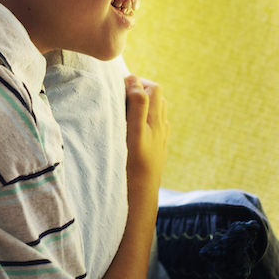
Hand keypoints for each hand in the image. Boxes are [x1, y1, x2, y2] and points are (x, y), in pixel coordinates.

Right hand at [124, 74, 168, 206]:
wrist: (141, 197)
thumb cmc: (133, 164)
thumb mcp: (134, 132)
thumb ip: (136, 105)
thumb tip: (134, 81)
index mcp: (155, 120)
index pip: (152, 89)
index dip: (136, 82)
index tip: (118, 86)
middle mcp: (161, 128)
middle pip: (157, 97)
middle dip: (141, 90)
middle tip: (121, 94)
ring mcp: (160, 140)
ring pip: (158, 112)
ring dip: (145, 104)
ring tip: (126, 107)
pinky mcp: (158, 151)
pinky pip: (157, 128)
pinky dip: (148, 120)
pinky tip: (136, 127)